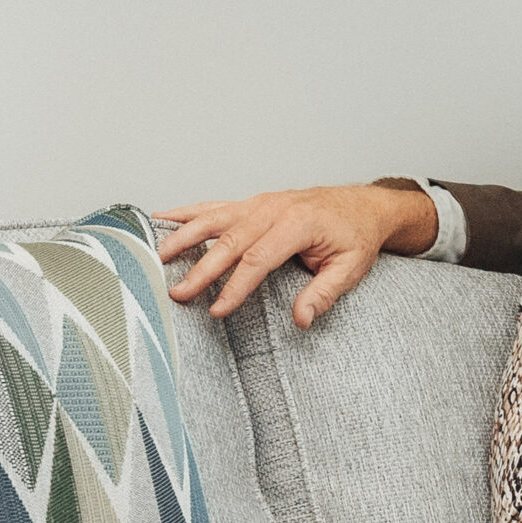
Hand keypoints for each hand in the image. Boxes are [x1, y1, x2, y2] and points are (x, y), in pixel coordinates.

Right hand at [156, 184, 438, 327]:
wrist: (363, 206)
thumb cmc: (355, 236)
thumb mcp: (351, 268)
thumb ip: (324, 293)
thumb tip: (301, 320)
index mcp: (299, 224)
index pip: (259, 260)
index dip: (236, 287)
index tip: (217, 309)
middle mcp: (275, 209)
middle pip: (230, 241)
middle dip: (202, 269)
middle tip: (178, 292)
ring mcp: (261, 203)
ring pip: (215, 219)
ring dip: (185, 236)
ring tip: (158, 255)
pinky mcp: (253, 203)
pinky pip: (215, 206)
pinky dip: (188, 212)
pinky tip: (162, 218)